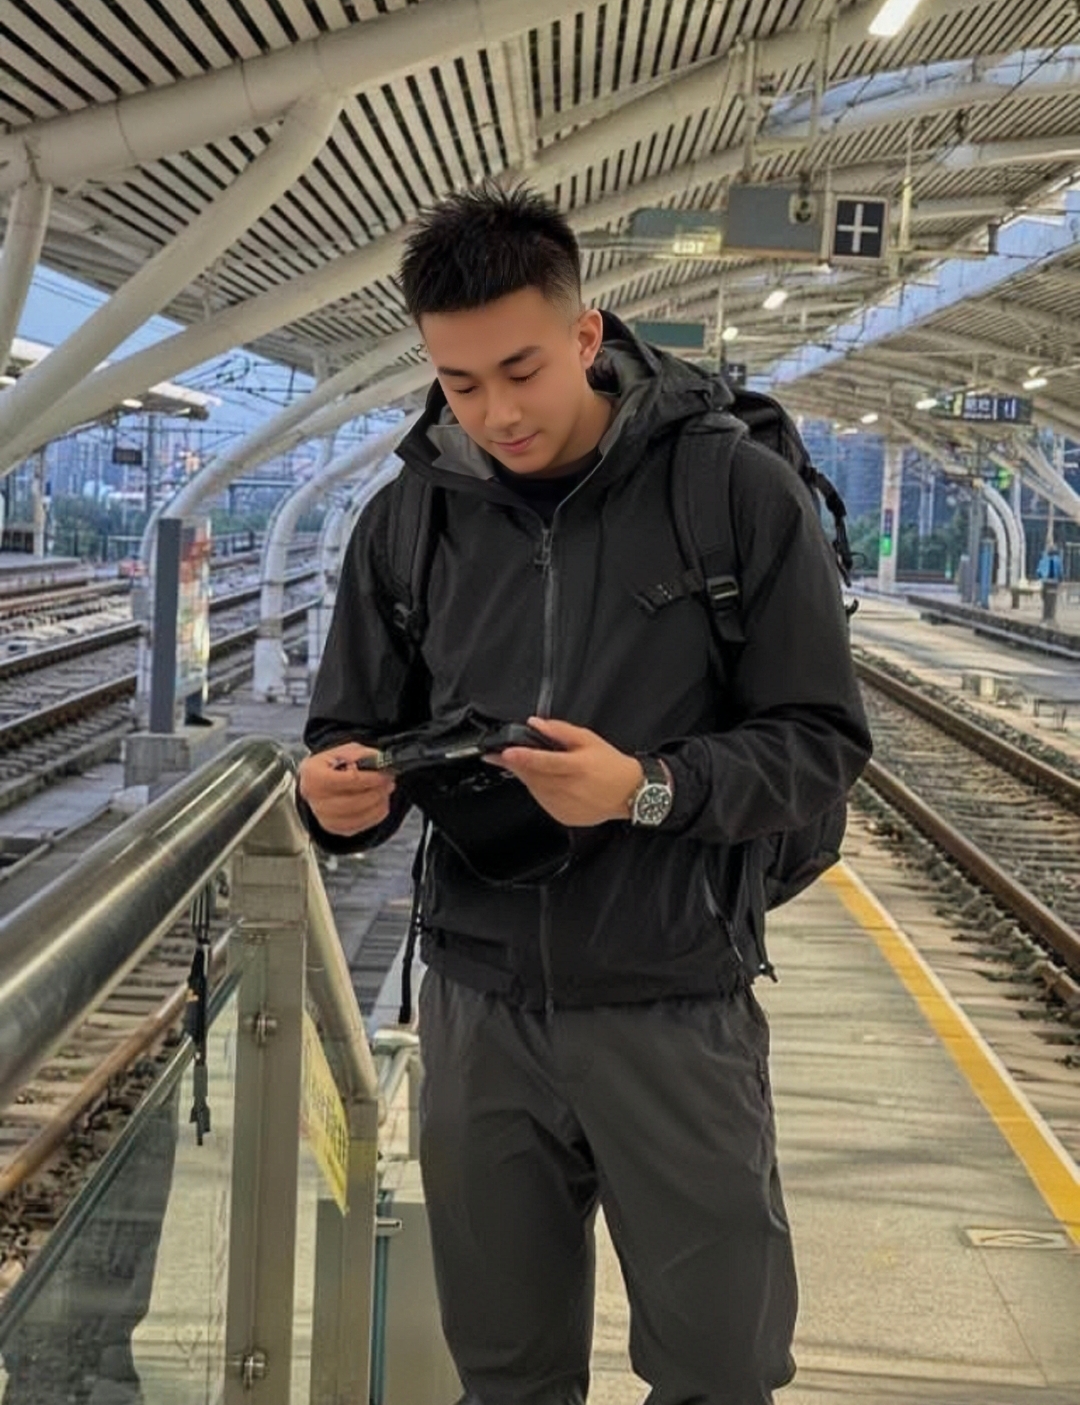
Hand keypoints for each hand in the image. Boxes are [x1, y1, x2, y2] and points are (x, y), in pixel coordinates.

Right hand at [297, 743, 395, 835]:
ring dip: (378, 804)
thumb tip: (379, 761)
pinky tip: (378, 803)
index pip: (350, 780)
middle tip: (389, 782)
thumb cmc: (330, 766)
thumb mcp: (343, 750)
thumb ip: (361, 754)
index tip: (385, 774)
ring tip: (385, 792)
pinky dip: (374, 815)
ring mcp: (323, 816)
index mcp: (314, 775)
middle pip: (355, 801)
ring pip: (359, 815)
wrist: (316, 782)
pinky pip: (360, 825)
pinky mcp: (332, 827)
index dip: (372, 778)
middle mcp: (315, 799)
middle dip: (378, 792)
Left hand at [486, 716, 642, 826]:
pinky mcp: (563, 816)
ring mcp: (565, 805)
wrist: (629, 794)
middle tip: (502, 755)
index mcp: (577, 767)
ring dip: (527, 776)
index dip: (523, 757)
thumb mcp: (589, 739)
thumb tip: (536, 724)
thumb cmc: (611, 766)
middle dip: (515, 765)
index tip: (505, 753)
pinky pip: (542, 801)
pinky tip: (547, 781)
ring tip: (533, 766)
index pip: (544, 762)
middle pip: (533, 776)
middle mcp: (570, 789)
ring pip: (534, 789)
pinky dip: (538, 790)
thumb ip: (560, 731)